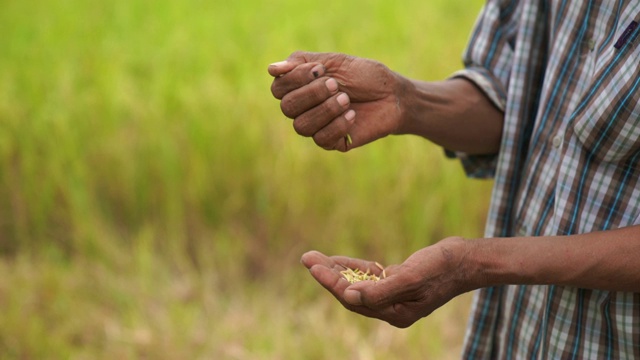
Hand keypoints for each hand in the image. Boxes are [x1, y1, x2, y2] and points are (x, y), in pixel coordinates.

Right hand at [268, 51, 405, 150]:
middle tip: (336, 85)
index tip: (320, 69)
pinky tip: (353, 116)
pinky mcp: (332, 142)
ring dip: (325, 110)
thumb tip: (271, 69)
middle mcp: (303, 108)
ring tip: (347, 100)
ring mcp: (316, 127)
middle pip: (287, 108)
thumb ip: (302, 63)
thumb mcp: (334, 61)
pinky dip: (337, 125)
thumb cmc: (364, 76)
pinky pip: (321, 139)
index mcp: (300, 87)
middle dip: (311, 94)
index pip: (278, 88)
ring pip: (301, 126)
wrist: (392, 95)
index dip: (295, 79)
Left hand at [300, 237, 475, 327]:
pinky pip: (369, 277)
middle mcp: (392, 307)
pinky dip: (353, 268)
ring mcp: (394, 295)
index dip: (331, 283)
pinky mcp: (398, 282)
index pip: (353, 300)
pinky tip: (338, 260)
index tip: (313, 266)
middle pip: (350, 293)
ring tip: (314, 257)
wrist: (468, 260)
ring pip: (357, 284)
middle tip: (307, 258)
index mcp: (395, 312)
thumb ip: (380, 290)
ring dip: (336, 270)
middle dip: (327, 276)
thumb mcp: (411, 278)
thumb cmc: (442, 268)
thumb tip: (348, 297)